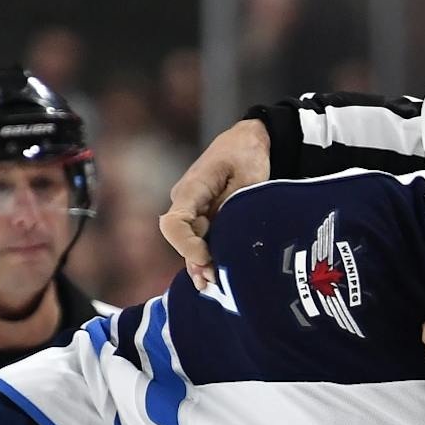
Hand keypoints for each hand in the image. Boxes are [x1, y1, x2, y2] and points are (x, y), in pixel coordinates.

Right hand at [160, 118, 271, 289]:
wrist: (250, 139)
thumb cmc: (248, 154)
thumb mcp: (248, 181)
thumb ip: (233, 211)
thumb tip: (225, 243)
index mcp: (191, 189)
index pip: (174, 225)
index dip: (187, 247)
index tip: (207, 260)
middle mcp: (186, 201)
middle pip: (182, 240)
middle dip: (197, 263)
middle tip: (216, 283)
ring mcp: (193, 209)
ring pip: (191, 242)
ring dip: (202, 263)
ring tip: (217, 285)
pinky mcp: (204, 214)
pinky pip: (201, 238)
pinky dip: (208, 256)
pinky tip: (215, 278)